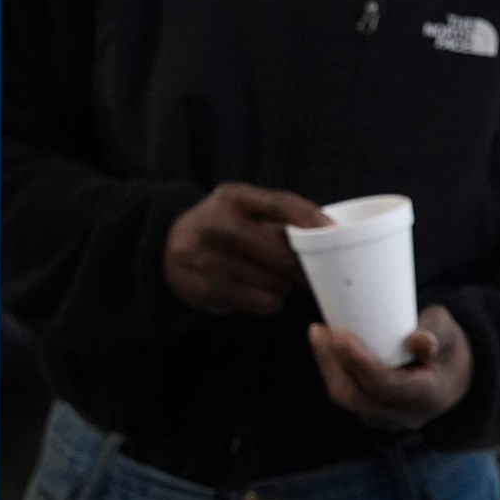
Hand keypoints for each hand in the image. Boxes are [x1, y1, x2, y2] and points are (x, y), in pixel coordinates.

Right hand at [165, 183, 329, 313]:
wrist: (165, 248)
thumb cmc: (225, 227)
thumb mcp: (246, 208)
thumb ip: (283, 215)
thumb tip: (331, 232)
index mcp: (232, 198)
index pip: (283, 205)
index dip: (312, 220)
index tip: (334, 233)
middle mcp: (214, 224)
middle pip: (283, 253)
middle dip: (304, 265)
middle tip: (313, 271)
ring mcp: (203, 258)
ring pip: (275, 282)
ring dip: (288, 285)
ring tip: (284, 280)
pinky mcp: (202, 289)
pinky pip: (260, 302)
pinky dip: (272, 301)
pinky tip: (263, 292)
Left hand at [310, 305, 472, 431]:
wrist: (453, 377)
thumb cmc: (449, 348)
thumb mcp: (450, 334)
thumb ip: (436, 332)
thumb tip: (414, 339)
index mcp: (429, 396)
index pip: (386, 386)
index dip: (360, 363)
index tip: (342, 336)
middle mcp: (406, 415)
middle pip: (358, 396)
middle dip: (335, 363)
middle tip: (322, 331)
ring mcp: (386, 419)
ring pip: (347, 398)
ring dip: (328, 366)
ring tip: (319, 334)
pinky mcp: (371, 414)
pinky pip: (347, 396)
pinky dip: (333, 371)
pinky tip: (325, 347)